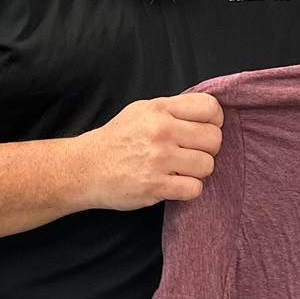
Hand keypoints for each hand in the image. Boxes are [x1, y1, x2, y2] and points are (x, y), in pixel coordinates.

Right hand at [75, 92, 223, 210]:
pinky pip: (194, 189)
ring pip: (207, 165)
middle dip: (208, 149)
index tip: (206, 130)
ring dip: (198, 171)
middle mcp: (162, 131)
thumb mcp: (142, 110)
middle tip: (192, 153)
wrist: (84, 168)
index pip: (210, 108)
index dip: (215, 121)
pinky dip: (188, 190)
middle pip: (214, 139)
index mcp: (161, 109)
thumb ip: (173, 110)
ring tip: (180, 169)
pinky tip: (174, 184)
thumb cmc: (117, 139)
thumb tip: (208, 114)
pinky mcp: (155, 186)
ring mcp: (159, 159)